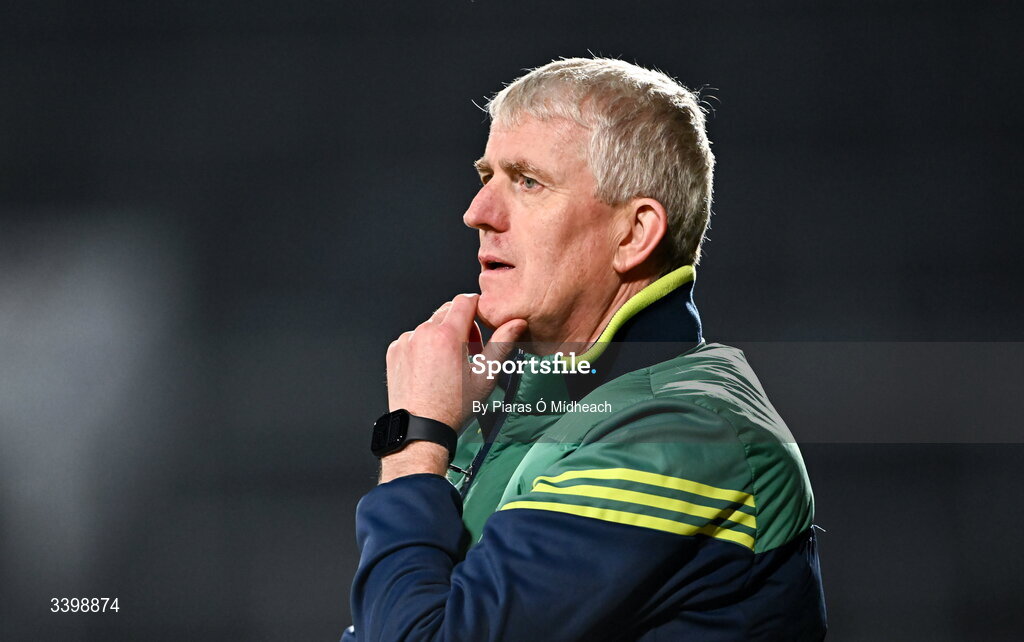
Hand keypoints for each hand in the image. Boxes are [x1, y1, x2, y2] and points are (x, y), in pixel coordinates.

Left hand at [381, 293, 524, 481]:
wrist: (420, 429)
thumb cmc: (452, 408)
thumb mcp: (485, 376)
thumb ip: (502, 344)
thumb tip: (516, 323)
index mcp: (447, 336)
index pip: (465, 301)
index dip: (477, 309)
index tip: (481, 323)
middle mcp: (423, 334)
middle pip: (447, 311)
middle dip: (462, 324)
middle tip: (469, 350)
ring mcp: (406, 342)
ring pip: (430, 325)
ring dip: (442, 336)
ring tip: (449, 364)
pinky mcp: (395, 351)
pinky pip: (413, 338)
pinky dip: (424, 346)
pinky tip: (431, 368)